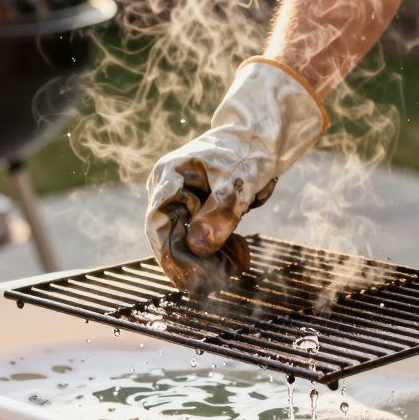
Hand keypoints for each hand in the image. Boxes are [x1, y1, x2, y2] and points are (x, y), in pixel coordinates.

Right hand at [145, 58, 325, 294]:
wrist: (261, 137)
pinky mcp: (194, 208)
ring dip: (203, 258)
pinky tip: (232, 259)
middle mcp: (167, 187)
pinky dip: (213, 249)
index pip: (156, 221)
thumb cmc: (247, 151)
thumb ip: (219, 215)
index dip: (168, 253)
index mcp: (168, 175)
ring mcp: (180, 198)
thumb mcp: (237, 184)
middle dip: (191, 260)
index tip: (186, 277)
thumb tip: (199, 247)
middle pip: (168, 234)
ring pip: (183, 238)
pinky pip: (197, 235)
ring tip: (229, 271)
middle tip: (215, 282)